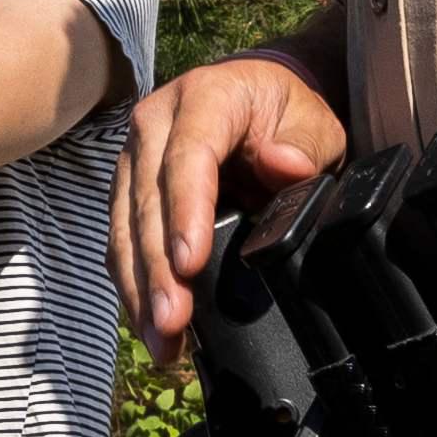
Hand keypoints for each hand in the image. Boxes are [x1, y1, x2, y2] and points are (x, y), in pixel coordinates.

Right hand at [117, 51, 350, 348]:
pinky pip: (122, 242)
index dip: (185, 210)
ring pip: (124, 227)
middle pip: (146, 199)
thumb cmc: (286, 114)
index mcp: (204, 97)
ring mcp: (134, 159)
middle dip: (157, 267)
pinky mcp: (127, 192)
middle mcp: (154, 124)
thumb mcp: (314, 123)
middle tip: (171, 321)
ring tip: (160, 338)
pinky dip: (134, 285)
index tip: (191, 262)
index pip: (188, 155)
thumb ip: (304, 144)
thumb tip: (283, 165)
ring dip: (139, 287)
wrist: (258, 101)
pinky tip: (150, 325)